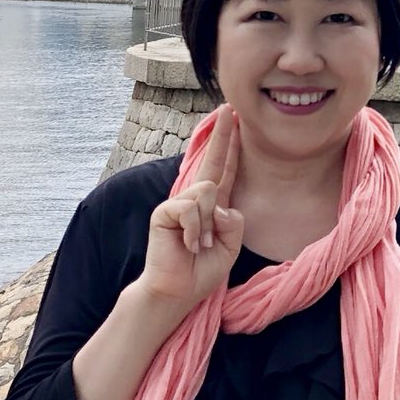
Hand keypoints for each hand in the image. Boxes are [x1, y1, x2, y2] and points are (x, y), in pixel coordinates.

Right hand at [137, 110, 244, 313]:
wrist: (178, 291)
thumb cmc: (201, 269)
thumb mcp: (230, 245)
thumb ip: (233, 221)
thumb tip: (219, 202)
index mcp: (213, 205)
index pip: (224, 169)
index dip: (230, 145)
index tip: (235, 120)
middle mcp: (195, 199)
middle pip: (211, 161)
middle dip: (222, 136)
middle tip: (229, 109)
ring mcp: (178, 203)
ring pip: (208, 192)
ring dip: (209, 225)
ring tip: (200, 244)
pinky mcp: (165, 211)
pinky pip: (191, 207)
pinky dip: (196, 230)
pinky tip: (188, 245)